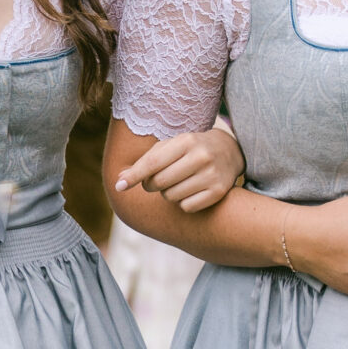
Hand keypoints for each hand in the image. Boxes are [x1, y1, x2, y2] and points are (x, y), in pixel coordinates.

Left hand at [114, 126, 245, 213]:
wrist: (229, 152)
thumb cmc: (190, 149)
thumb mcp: (171, 146)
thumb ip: (145, 161)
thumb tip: (119, 182)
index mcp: (186, 141)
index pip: (153, 162)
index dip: (134, 176)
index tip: (119, 187)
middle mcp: (201, 157)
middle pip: (159, 183)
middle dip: (152, 185)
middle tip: (158, 180)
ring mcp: (211, 175)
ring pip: (171, 197)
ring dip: (168, 193)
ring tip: (179, 182)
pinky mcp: (218, 192)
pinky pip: (186, 207)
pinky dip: (183, 203)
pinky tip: (191, 190)